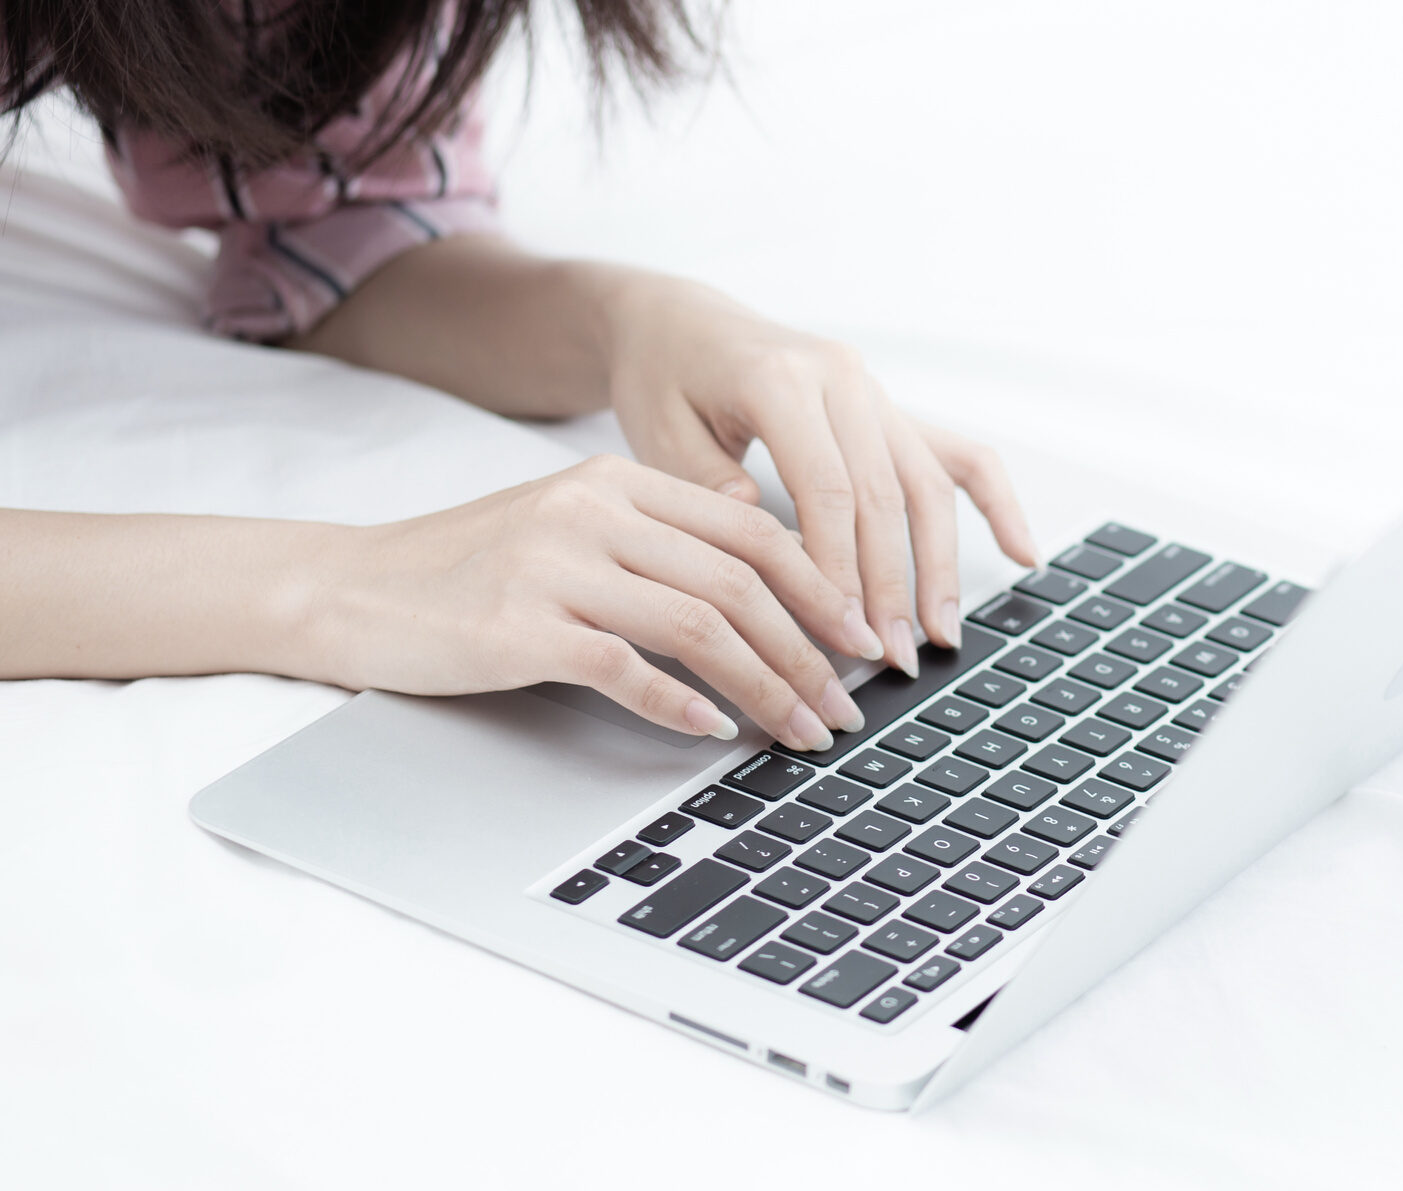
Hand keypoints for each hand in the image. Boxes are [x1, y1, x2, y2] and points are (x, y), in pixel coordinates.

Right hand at [310, 455, 888, 749]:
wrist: (349, 589)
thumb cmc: (469, 570)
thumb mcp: (572, 528)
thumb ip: (658, 543)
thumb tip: (767, 594)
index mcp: (617, 479)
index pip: (753, 530)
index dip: (821, 588)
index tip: (861, 640)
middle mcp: (592, 511)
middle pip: (740, 583)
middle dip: (810, 653)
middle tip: (849, 706)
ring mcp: (555, 566)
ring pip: (700, 627)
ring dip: (767, 688)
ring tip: (802, 732)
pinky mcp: (519, 627)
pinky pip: (627, 669)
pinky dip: (682, 705)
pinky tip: (714, 734)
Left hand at [597, 277, 1037, 671]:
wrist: (679, 321)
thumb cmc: (663, 376)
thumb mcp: (657, 433)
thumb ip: (710, 491)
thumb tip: (772, 553)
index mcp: (780, 379)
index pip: (828, 490)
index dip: (841, 568)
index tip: (844, 633)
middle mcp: (841, 378)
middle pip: (886, 494)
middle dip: (894, 584)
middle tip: (894, 655)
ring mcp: (875, 391)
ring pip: (928, 483)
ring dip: (940, 564)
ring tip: (941, 632)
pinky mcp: (892, 409)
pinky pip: (960, 454)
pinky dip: (997, 503)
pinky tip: (1022, 552)